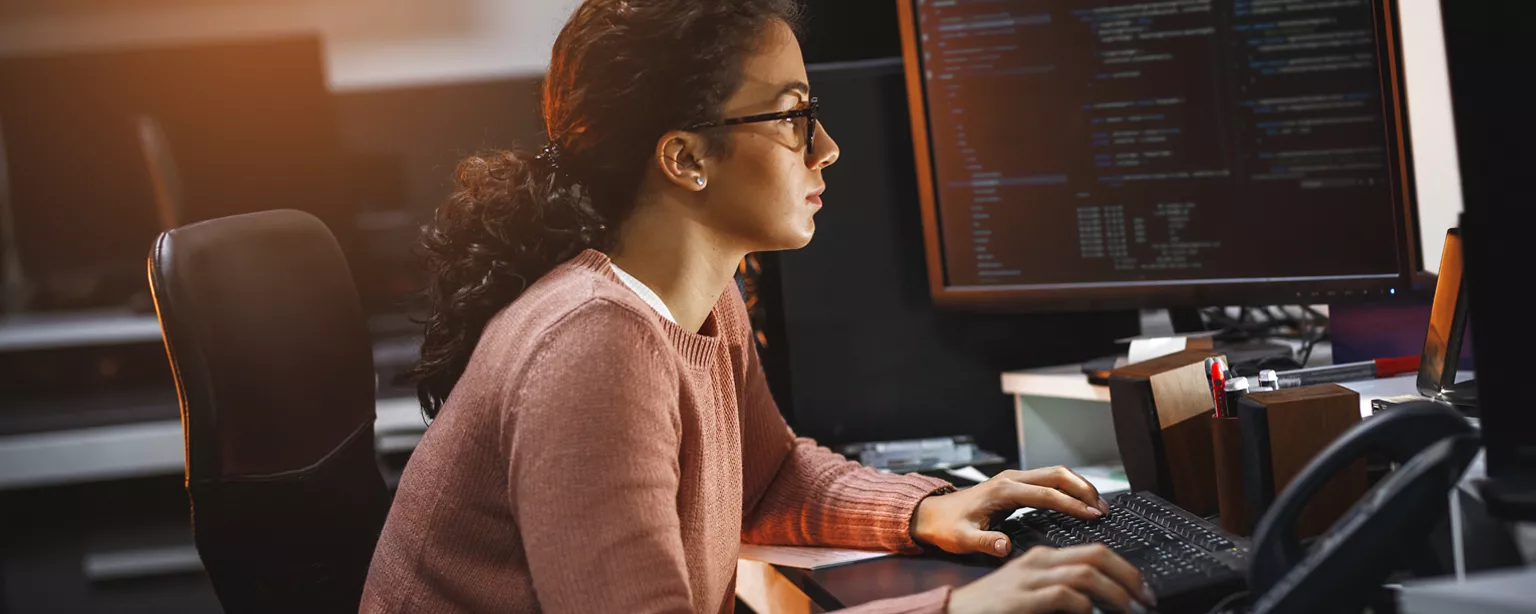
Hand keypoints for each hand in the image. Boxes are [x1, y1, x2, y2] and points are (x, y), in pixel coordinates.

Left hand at [912, 466, 1109, 556]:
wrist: (931, 515)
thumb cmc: (946, 527)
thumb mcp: (962, 538)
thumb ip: (984, 542)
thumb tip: (1004, 546)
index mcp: (1003, 490)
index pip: (1047, 494)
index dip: (1072, 504)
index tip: (1093, 514)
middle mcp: (1011, 480)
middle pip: (1056, 474)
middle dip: (1083, 488)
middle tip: (1104, 507)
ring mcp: (1014, 480)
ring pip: (1055, 474)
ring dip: (1078, 485)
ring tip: (1098, 504)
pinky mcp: (1015, 485)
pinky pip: (1048, 481)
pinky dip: (1068, 488)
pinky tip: (1079, 501)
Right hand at [948, 544, 1154, 613]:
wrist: (955, 613)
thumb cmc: (995, 608)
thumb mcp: (1031, 593)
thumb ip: (1061, 592)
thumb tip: (1096, 602)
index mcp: (1043, 557)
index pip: (1093, 551)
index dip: (1124, 568)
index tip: (1141, 589)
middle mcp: (1040, 561)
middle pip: (1096, 555)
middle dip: (1129, 576)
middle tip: (1146, 598)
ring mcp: (1030, 578)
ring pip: (1086, 573)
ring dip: (1117, 593)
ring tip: (1130, 609)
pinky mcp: (1023, 598)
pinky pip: (1065, 595)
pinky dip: (1085, 606)